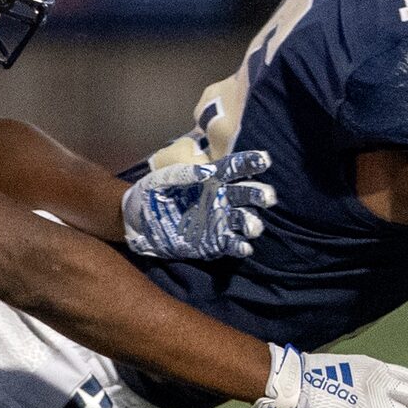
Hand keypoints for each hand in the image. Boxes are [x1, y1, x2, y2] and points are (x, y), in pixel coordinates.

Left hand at [124, 151, 274, 260]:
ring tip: (251, 227)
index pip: (234, 168)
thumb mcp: (164, 178)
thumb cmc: (153, 192)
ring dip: (252, 223)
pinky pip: (232, 244)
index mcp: (212, 178)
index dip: (249, 163)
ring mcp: (220, 221)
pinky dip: (240, 246)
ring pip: (245, 220)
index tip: (264, 160)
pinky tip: (244, 247)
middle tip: (267, 198)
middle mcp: (222, 198)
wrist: (139, 221)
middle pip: (248, 195)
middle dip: (259, 195)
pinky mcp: (214, 242)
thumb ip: (184, 174)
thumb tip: (206, 171)